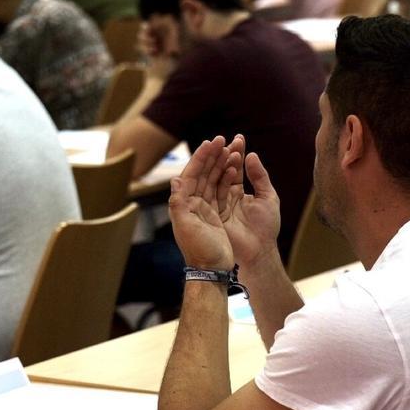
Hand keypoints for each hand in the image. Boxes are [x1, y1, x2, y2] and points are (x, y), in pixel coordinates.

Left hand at [169, 136, 235, 270]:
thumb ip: (179, 204)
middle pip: (202, 173)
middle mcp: (192, 204)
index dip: (200, 157)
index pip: (191, 174)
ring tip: (230, 148)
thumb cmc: (199, 251)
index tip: (210, 142)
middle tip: (222, 138)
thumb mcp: (186, 228)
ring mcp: (204, 208)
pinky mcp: (216, 214)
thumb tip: (174, 180)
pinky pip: (222, 190)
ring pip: (213, 179)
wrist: (212, 270)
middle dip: (211, 155)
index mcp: (184, 204)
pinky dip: (228, 177)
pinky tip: (235, 167)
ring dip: (220, 163)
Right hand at [219, 134, 281, 267]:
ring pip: (215, 178)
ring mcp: (217, 204)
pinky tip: (222, 165)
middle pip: (222, 170)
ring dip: (219, 162)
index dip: (237, 153)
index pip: (235, 168)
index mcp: (237, 193)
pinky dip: (216, 178)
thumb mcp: (268, 197)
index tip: (238, 138)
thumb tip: (251, 155)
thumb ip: (260, 176)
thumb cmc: (266, 228)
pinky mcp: (212, 212)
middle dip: (224, 154)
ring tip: (224, 147)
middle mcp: (225, 196)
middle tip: (225, 138)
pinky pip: (212, 192)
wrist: (259, 251)